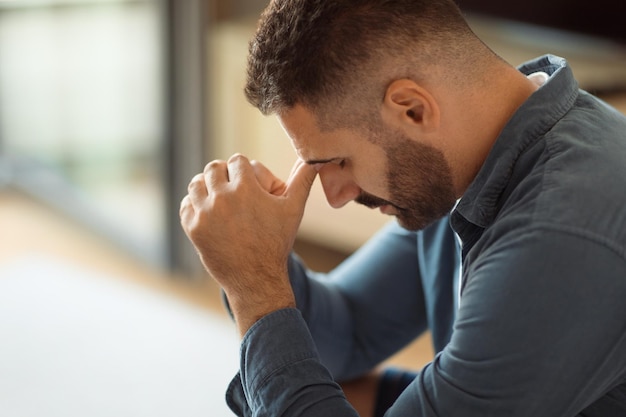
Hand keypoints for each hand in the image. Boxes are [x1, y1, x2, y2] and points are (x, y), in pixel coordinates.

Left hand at [180, 154, 316, 334]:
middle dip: (223, 174)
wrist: (256, 278)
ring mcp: (205, 214)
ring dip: (206, 186)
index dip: (244, 169)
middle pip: (213, 168)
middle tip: (232, 186)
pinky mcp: (194, 229)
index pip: (237, 160)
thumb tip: (317, 159)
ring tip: (218, 197)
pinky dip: (194, 205)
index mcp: (246, 188)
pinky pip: (186, 205)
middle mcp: (222, 198)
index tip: (248, 180)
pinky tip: (208, 212)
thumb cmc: (277, 242)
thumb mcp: (293, 209)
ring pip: (196, 183)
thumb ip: (303, 180)